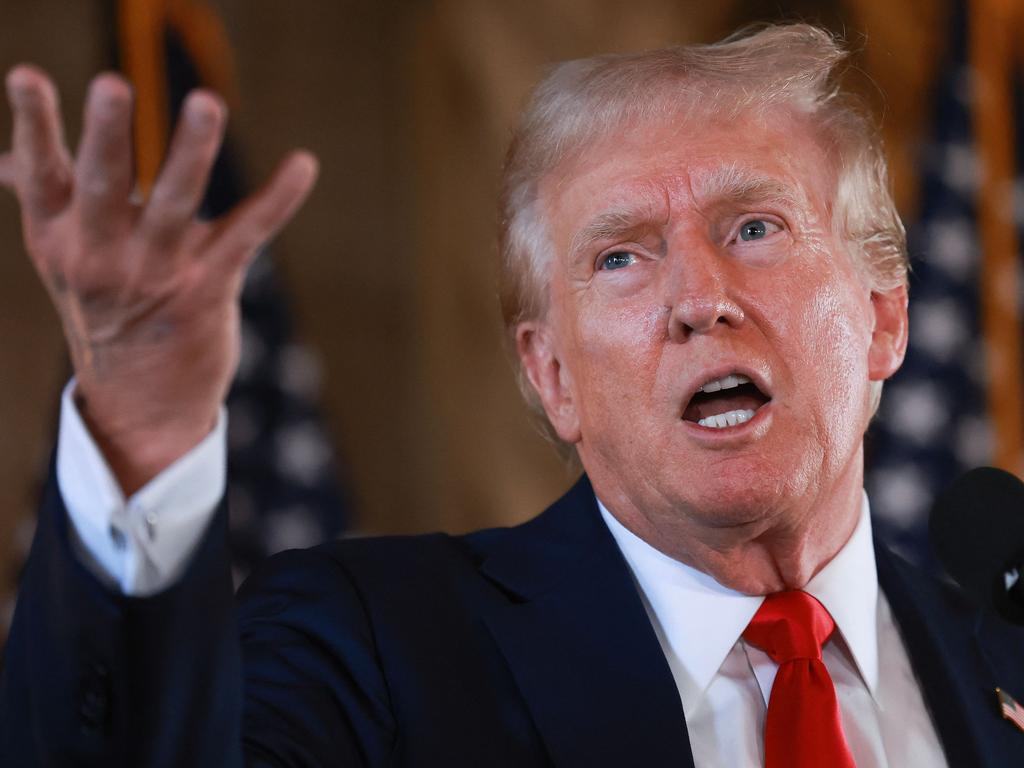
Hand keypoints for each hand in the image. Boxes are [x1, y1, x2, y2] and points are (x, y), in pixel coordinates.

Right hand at [0, 66, 317, 493]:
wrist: (139, 403)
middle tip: (112, 85)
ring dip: (191, 152)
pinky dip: (277, 199)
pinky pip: (246, 234)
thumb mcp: (63, 260)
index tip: (26, 76)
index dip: (35, 124)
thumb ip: (49, 202)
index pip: (42, 173)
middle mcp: (101, 254)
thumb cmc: (105, 311)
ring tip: (205, 102)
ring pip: (176, 202)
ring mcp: (157, 273)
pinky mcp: (208, 289)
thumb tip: (3, 160)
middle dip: (108, 136)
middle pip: (103, 184)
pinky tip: (303, 165)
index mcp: (58, 236)